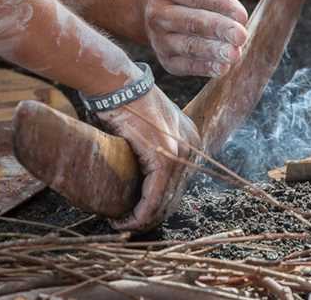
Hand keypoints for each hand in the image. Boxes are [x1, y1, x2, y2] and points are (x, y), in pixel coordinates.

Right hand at [96, 86, 199, 231]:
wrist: (118, 84)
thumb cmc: (124, 102)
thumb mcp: (148, 126)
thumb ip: (154, 148)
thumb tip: (143, 178)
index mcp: (191, 139)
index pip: (178, 183)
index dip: (157, 204)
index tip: (135, 213)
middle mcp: (192, 147)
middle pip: (174, 195)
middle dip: (150, 215)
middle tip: (127, 225)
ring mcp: (180, 153)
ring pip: (164, 201)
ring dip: (142, 219)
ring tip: (121, 225)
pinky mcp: (163, 159)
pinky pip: (153, 198)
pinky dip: (138, 214)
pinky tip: (122, 220)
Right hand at [141, 0, 248, 76]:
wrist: (159, 7)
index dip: (221, 5)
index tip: (243, 15)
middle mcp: (157, 11)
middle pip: (193, 22)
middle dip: (219, 29)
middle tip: (242, 36)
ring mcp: (158, 37)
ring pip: (188, 46)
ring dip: (213, 51)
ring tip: (235, 54)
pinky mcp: (165, 59)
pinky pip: (185, 66)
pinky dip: (204, 68)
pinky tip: (222, 68)